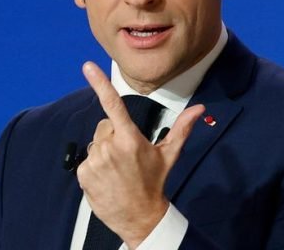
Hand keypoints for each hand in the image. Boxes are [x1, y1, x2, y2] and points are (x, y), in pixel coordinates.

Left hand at [76, 61, 204, 248]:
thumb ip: (182, 128)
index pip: (113, 104)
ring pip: (96, 143)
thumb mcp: (169, 154)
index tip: (88, 67)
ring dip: (104, 151)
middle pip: (105, 126)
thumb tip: (199, 108)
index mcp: (130, 138)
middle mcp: (110, 147)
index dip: (100, 83)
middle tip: (126, 156)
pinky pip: (87, 160)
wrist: (140, 216)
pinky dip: (94, 166)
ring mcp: (95, 161)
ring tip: (117, 170)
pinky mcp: (84, 173)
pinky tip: (107, 178)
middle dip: (113, 135)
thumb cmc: (155, 182)